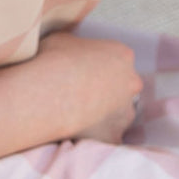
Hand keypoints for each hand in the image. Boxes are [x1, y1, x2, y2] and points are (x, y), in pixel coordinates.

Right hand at [37, 31, 143, 145]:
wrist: (48, 93)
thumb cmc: (54, 62)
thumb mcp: (62, 40)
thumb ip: (76, 45)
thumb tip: (70, 49)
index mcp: (121, 56)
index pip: (118, 62)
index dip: (101, 68)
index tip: (85, 73)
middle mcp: (131, 83)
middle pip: (124, 88)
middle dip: (108, 93)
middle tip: (82, 96)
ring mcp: (125, 112)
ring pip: (118, 115)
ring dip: (103, 116)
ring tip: (77, 117)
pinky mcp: (114, 136)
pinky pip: (107, 138)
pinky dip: (96, 138)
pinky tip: (78, 135)